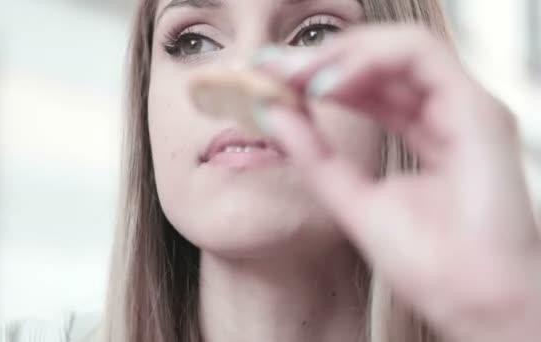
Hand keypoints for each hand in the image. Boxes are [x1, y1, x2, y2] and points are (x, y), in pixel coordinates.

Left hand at [255, 24, 540, 341]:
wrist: (474, 304)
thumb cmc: (430, 264)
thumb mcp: (353, 199)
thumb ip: (316, 155)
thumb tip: (274, 114)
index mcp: (427, 133)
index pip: (371, 87)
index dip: (321, 75)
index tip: (271, 78)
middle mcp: (449, 114)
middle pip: (382, 62)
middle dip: (324, 58)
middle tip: (271, 67)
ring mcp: (466, 109)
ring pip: (402, 48)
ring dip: (342, 53)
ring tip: (294, 75)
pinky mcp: (477, 111)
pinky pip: (421, 58)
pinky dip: (369, 62)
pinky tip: (326, 84)